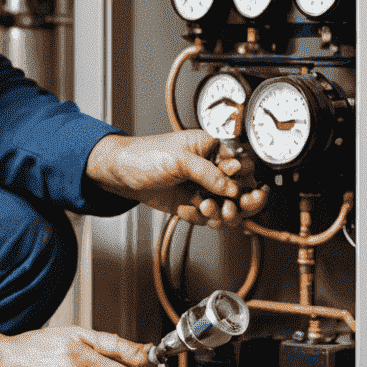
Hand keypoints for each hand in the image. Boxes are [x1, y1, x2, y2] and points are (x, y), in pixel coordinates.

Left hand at [86, 130, 269, 229]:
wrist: (120, 175)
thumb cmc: (145, 155)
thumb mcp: (179, 160)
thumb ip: (208, 173)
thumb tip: (232, 186)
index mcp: (211, 148)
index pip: (241, 164)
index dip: (245, 180)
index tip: (242, 191)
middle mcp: (210, 169)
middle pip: (241, 190)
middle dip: (240, 202)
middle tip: (231, 208)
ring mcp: (202, 188)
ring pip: (227, 207)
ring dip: (219, 213)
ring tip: (206, 209)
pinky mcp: (192, 204)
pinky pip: (207, 217)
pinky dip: (200, 218)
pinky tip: (186, 210)